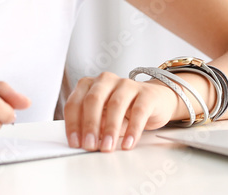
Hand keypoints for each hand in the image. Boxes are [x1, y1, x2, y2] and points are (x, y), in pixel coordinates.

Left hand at [63, 71, 178, 151]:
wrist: (154, 100)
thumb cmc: (123, 109)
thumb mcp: (103, 118)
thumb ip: (93, 127)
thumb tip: (84, 143)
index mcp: (90, 85)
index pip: (75, 102)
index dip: (73, 124)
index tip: (75, 143)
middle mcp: (106, 80)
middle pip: (93, 100)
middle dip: (89, 125)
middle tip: (89, 145)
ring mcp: (127, 84)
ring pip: (115, 104)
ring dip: (110, 129)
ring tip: (107, 147)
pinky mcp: (146, 93)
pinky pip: (139, 111)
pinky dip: (133, 129)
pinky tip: (128, 143)